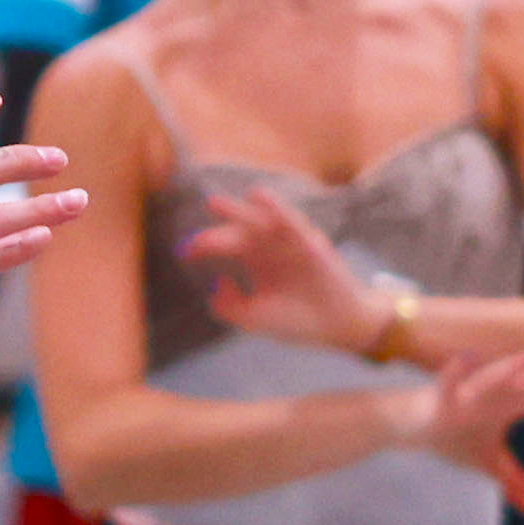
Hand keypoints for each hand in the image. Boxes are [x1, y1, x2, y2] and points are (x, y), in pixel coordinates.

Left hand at [177, 180, 384, 352]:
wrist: (337, 327)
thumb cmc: (296, 321)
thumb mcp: (253, 318)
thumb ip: (228, 306)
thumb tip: (216, 283)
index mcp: (257, 260)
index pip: (227, 245)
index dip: (206, 244)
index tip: (186, 251)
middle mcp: (271, 247)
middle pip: (240, 229)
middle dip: (220, 223)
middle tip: (199, 215)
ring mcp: (289, 243)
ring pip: (261, 221)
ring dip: (239, 210)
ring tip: (215, 202)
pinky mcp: (309, 243)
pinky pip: (291, 222)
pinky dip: (276, 208)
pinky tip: (260, 197)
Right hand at [407, 348, 523, 516]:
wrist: (407, 423)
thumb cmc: (452, 435)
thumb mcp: (488, 463)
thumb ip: (517, 482)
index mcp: (510, 405)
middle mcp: (494, 396)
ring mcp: (468, 396)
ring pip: (493, 381)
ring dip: (511, 369)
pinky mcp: (440, 400)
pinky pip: (448, 384)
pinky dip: (456, 372)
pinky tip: (467, 356)